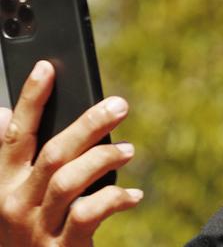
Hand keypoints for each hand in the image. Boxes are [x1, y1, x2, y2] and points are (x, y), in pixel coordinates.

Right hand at [0, 61, 142, 245]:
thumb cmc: (28, 231)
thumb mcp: (12, 195)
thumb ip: (13, 159)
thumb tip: (3, 114)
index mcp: (3, 183)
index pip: (14, 134)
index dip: (30, 99)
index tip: (47, 68)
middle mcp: (15, 203)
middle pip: (53, 153)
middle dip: (88, 124)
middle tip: (120, 105)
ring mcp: (37, 227)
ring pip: (69, 180)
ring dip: (103, 159)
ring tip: (129, 151)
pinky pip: (89, 215)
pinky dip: (115, 200)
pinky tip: (134, 196)